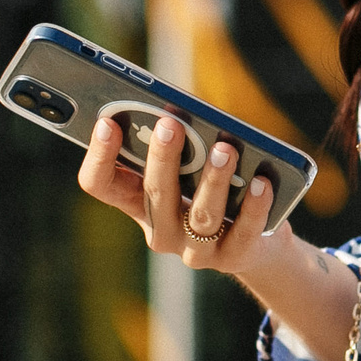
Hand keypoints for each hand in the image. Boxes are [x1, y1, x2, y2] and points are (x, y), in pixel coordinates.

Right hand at [77, 112, 282, 277]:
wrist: (257, 241)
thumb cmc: (214, 185)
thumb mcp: (191, 162)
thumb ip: (183, 135)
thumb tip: (184, 103)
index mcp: (137, 201)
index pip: (101, 185)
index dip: (99, 156)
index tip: (106, 123)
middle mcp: (160, 229)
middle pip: (154, 195)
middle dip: (162, 158)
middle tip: (170, 125)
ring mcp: (195, 250)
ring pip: (201, 216)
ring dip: (213, 181)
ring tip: (225, 149)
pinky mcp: (233, 257)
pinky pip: (242, 233)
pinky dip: (253, 206)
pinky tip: (261, 183)